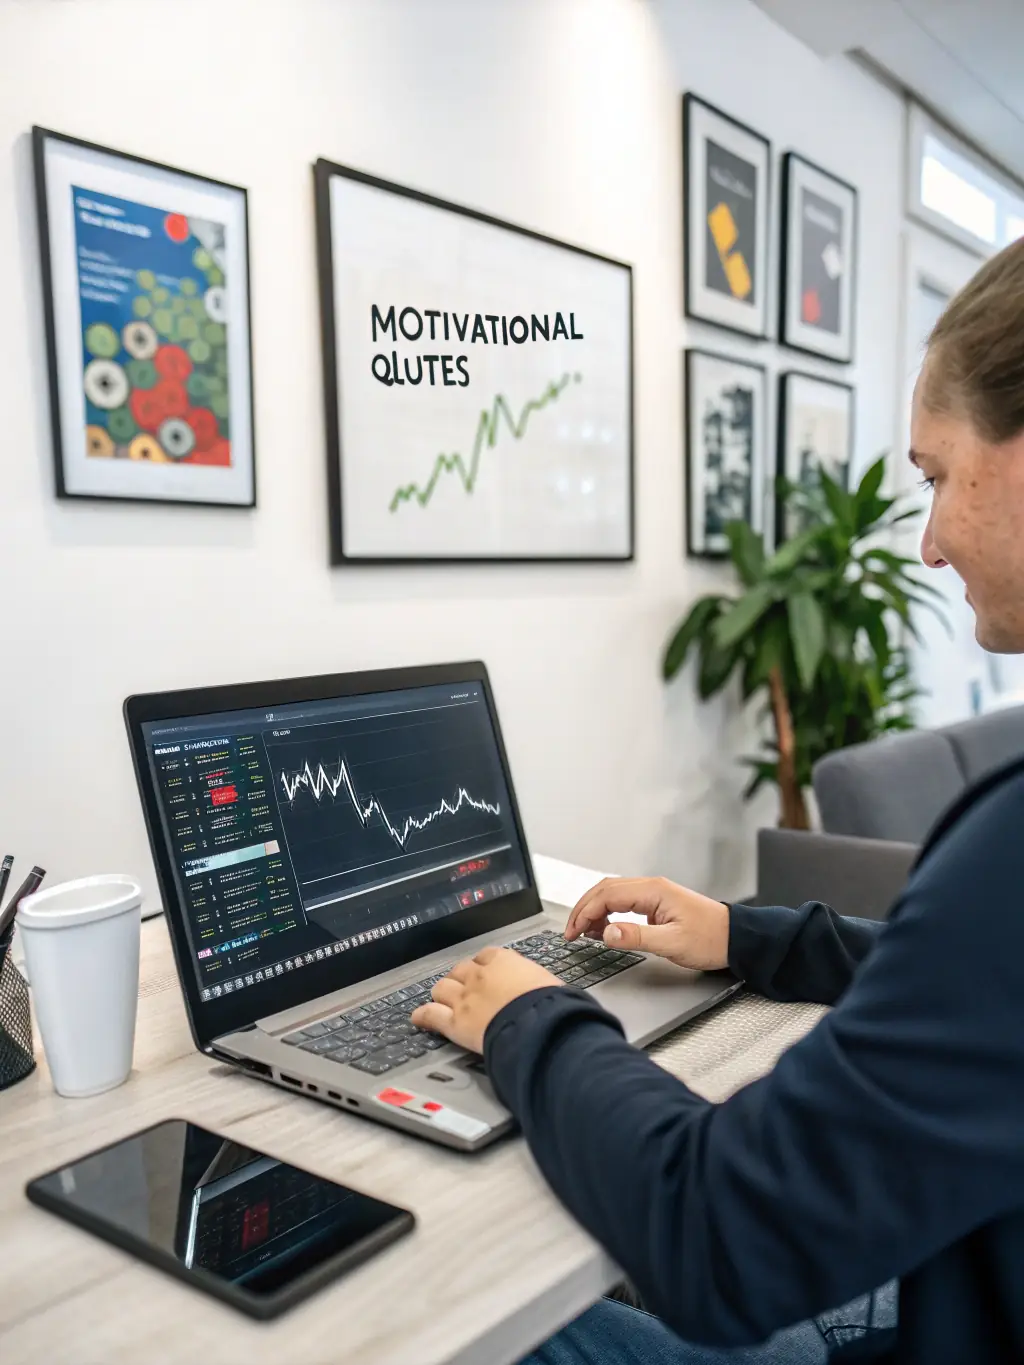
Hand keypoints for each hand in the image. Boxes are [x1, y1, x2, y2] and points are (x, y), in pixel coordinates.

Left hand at [410, 948, 561, 1053]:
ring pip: (442, 989)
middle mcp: (479, 975)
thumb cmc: (551, 1004)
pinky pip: (431, 1015)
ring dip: (443, 995)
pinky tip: (419, 1017)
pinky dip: (423, 1016)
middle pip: (460, 971)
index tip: (485, 973)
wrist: (539, 1024)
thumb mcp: (549, 983)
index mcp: (503, 961)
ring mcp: (464, 998)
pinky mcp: (455, 1022)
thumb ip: (536, 983)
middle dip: (461, 980)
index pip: (485, 957)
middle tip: (465, 990)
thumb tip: (545, 990)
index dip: (483, 966)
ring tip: (444, 1002)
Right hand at [565, 876, 729, 971]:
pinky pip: (623, 902)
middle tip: (571, 932)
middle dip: (583, 909)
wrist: (735, 938)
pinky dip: (607, 913)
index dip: (585, 913)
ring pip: (612, 894)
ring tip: (584, 932)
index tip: (573, 932)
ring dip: (594, 910)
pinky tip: (604, 929)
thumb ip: (637, 937)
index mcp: (653, 891)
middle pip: (605, 890)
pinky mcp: (656, 903)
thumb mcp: (672, 943)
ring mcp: (653, 893)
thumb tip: (607, 933)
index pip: (607, 896)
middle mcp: (651, 887)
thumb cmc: (710, 939)